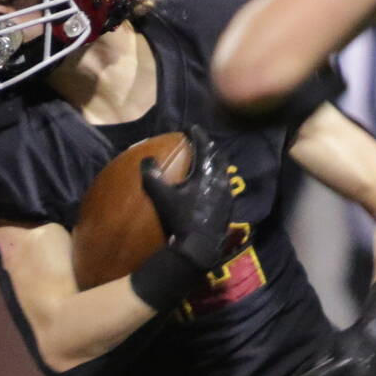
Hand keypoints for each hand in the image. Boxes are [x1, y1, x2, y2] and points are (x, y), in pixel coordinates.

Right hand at [141, 128, 235, 271]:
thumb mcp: (162, 197)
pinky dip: (217, 180)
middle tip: (200, 143)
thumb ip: (152, 176)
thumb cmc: (181, 219)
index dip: (197, 134)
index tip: (190, 127)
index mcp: (207, 174)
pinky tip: (210, 187)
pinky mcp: (228, 208)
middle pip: (218, 157)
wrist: (199, 247)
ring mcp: (227, 195)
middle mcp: (221, 181)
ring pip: (223, 172)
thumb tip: (146, 159)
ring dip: (214, 164)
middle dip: (209, 147)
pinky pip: (225, 187)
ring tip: (205, 163)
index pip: (204, 147)